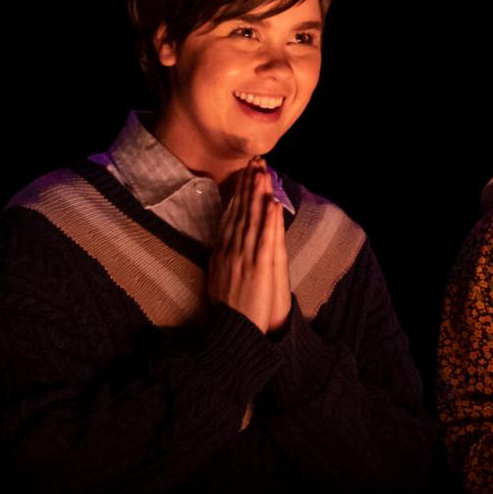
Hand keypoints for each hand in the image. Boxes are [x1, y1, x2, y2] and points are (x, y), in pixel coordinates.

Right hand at [206, 159, 290, 333]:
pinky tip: (273, 204)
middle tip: (255, 162)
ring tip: (264, 173)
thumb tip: (226, 238)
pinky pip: (266, 240)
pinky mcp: (261, 268)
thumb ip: (223, 256)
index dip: (237, 193)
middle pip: (241, 212)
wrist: (234, 331)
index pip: (230, 216)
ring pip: (253, 220)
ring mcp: (246, 258)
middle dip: (248, 186)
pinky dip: (270, 221)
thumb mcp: (219, 277)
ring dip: (258, 195)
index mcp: (222, 252)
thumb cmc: (230, 307)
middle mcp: (232, 251)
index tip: (243, 173)